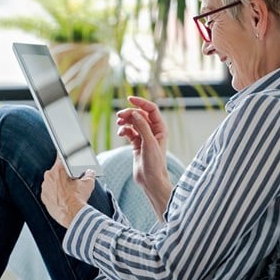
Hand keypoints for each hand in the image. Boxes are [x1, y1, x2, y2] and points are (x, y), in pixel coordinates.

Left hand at [41, 157, 95, 227]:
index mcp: (59, 169)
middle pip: (57, 170)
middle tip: (72, 179)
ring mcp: (45, 187)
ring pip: (52, 181)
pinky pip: (49, 191)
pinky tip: (62, 196)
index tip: (67, 157)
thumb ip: (89, 173)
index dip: (65, 157)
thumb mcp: (88, 183)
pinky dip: (54, 193)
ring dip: (58, 183)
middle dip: (64, 173)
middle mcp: (49, 176)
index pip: (61, 157)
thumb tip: (90, 172)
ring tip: (68, 190)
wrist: (72, 215)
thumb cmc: (79, 198)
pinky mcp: (43, 197)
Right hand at [116, 96, 171, 219]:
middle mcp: (153, 131)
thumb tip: (135, 113)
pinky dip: (124, 130)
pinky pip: (129, 131)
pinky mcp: (137, 144)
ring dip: (125, 121)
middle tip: (120, 116)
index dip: (141, 102)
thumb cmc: (154, 164)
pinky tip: (121, 134)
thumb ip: (142, 126)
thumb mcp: (149, 143)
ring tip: (119, 124)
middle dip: (130, 113)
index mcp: (161, 129)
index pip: (151, 109)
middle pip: (140, 115)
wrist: (151, 181)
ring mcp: (144, 137)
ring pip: (133, 122)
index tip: (130, 99)